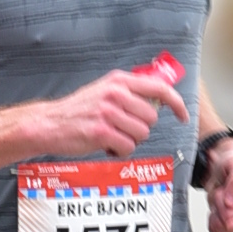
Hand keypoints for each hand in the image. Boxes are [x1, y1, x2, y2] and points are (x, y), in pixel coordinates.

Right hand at [23, 60, 190, 160]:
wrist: (49, 123)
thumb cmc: (80, 110)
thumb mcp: (105, 90)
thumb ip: (130, 92)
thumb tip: (159, 101)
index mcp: (119, 81)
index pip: (159, 88)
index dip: (176, 103)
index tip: (182, 115)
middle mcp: (115, 93)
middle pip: (151, 118)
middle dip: (140, 128)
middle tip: (121, 128)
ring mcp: (108, 112)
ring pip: (141, 134)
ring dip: (129, 140)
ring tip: (111, 135)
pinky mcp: (101, 132)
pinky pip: (127, 147)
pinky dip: (119, 151)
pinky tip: (106, 144)